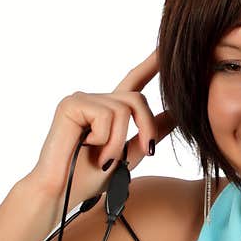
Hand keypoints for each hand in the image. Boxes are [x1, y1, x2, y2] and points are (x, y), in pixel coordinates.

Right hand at [25, 49, 176, 202]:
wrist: (64, 192)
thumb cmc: (90, 177)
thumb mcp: (130, 154)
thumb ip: (150, 132)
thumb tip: (176, 113)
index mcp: (110, 111)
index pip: (135, 81)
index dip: (152, 64)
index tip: (168, 47)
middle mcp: (97, 100)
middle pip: (138, 99)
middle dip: (147, 128)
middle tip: (146, 152)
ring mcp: (83, 100)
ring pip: (124, 109)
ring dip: (119, 141)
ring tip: (103, 157)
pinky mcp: (71, 104)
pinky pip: (106, 115)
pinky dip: (104, 138)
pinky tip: (87, 147)